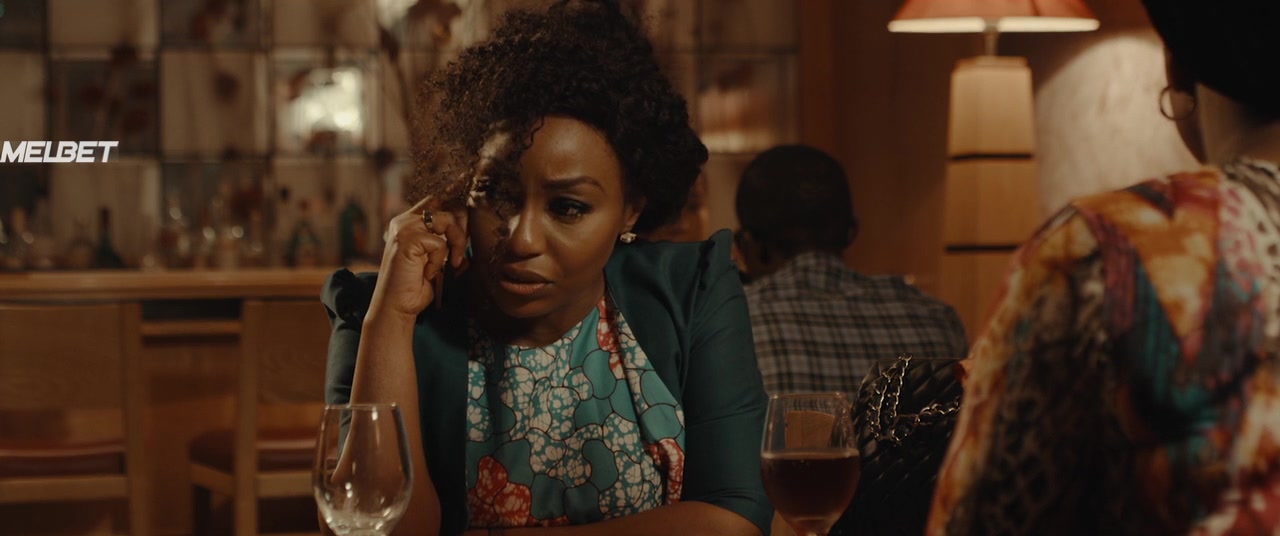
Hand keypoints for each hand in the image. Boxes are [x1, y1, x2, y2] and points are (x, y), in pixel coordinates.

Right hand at [369, 197, 468, 319]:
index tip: (465, 178)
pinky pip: (439, 242)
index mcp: (409, 223)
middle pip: (444, 203)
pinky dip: (439, 260)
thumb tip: (471, 237)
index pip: (435, 199)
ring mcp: (403, 228)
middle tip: (460, 249)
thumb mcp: (438, 262)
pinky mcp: (406, 239)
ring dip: (456, 242)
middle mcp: (404, 220)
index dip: (453, 191)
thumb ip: (449, 246)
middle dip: (461, 223)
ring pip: (446, 219)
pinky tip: (428, 273)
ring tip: (450, 264)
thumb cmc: (415, 287)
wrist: (396, 307)